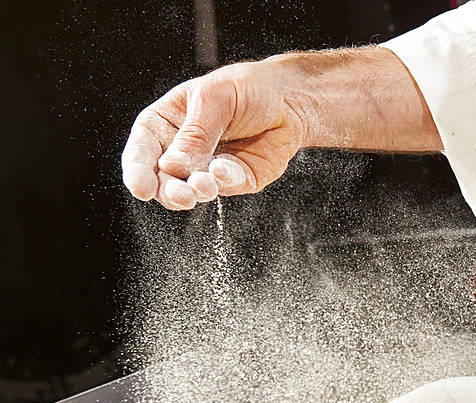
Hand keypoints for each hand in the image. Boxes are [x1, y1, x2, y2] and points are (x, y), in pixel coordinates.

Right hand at [122, 59, 307, 209]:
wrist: (290, 100)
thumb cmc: (248, 88)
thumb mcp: (215, 98)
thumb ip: (195, 133)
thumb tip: (172, 165)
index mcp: (165, 124)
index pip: (141, 151)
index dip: (138, 172)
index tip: (141, 189)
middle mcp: (182, 150)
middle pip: (163, 179)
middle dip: (168, 190)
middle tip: (180, 195)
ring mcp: (208, 168)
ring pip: (191, 191)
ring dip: (194, 192)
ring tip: (203, 186)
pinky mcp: (235, 180)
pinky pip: (224, 187)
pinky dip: (223, 182)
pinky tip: (224, 171)